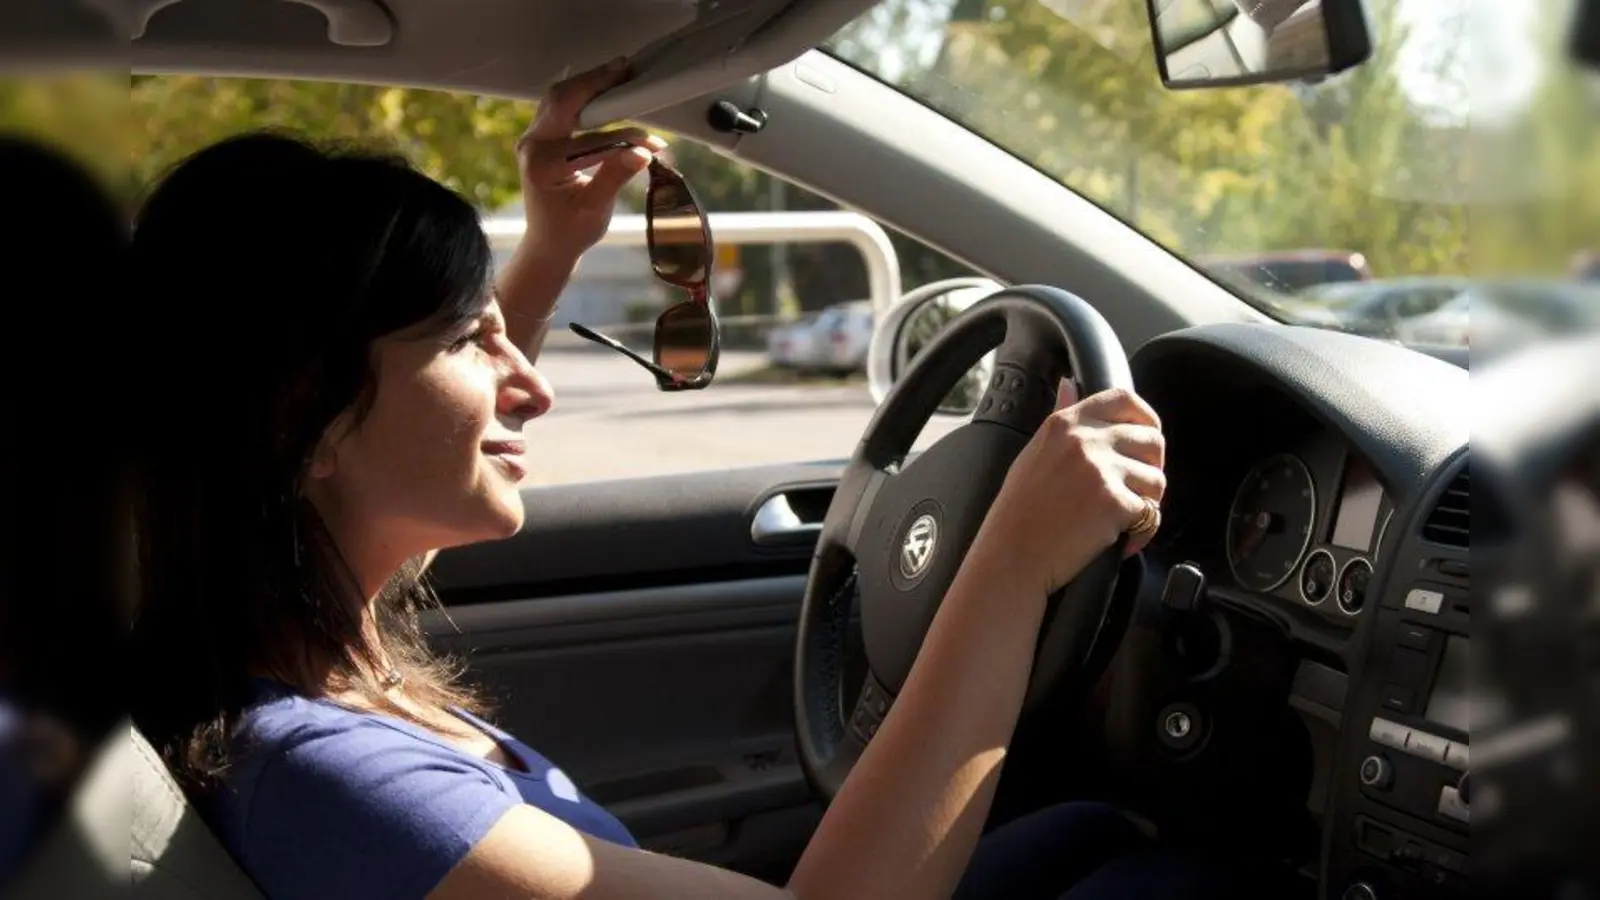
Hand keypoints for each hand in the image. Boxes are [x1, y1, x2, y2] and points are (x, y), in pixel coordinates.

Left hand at [514, 58, 668, 259]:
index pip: (591, 141)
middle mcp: (532, 146)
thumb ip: (615, 177)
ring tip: (618, 71)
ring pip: (558, 96)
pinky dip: (580, 93)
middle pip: (563, 99)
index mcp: (544, 166)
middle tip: (626, 69)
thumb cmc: (570, 231)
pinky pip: (557, 105)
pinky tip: (602, 86)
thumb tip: (642, 153)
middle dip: (597, 83)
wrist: (547, 242)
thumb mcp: (595, 209)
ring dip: (588, 83)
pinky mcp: (539, 136)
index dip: (626, 138)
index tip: (653, 142)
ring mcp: (532, 138)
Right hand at [970, 383, 1165, 595]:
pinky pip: (1151, 514)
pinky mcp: (1114, 503)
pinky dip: (1141, 532)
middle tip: (1136, 488)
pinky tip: (1120, 540)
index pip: (1123, 399)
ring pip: (1157, 479)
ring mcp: (1101, 471)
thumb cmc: (1019, 511)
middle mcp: (1085, 441)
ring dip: (1147, 502)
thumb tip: (1069, 384)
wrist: (1012, 555)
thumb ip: (1059, 417)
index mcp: (1065, 424)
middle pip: (1151, 439)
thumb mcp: (1034, 452)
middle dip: (1152, 466)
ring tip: (1122, 518)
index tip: (1147, 435)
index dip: (1145, 416)